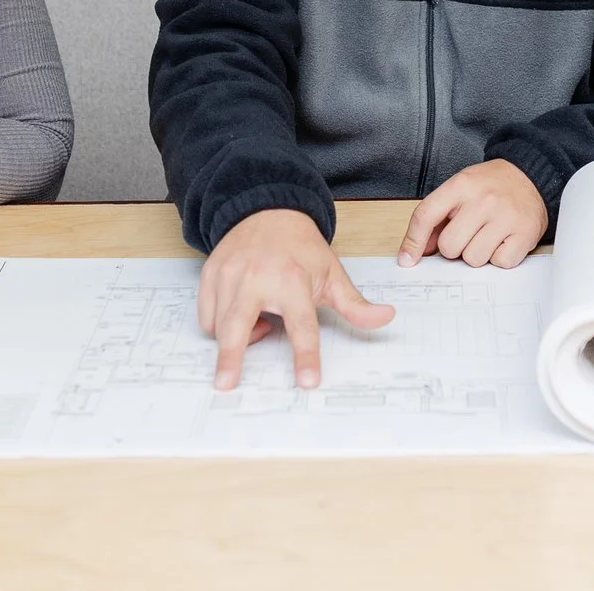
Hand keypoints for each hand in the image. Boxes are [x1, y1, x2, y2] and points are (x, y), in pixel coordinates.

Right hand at [197, 208, 393, 390]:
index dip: (306, 355)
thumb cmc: (301, 248)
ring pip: (220, 323)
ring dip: (234, 338)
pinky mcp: (210, 274)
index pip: (301, 325)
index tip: (307, 381)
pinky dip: (218, 325)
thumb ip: (356, 304)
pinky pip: (207, 315)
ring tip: (258, 324)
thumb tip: (386, 317)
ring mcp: (229, 274)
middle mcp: (256, 276)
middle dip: (230, 356)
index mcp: (292, 279)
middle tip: (225, 383)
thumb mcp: (332, 274)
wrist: (268, 210)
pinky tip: (238, 314)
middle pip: (239, 324)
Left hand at [398, 159, 547, 269]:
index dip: (412, 242)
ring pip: (474, 259)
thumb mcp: (460, 189)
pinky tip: (503, 240)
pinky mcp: (525, 233)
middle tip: (467, 234)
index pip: (425, 215)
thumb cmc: (491, 186)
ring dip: (477, 254)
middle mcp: (483, 200)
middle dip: (454, 247)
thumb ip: (437, 217)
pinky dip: (499, 257)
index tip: (407, 260)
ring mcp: (505, 217)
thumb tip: (418, 250)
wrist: (531, 175)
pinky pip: (500, 263)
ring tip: (487, 235)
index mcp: (461, 185)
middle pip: (449, 247)